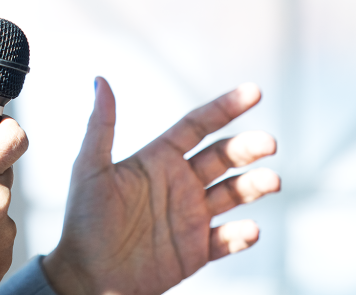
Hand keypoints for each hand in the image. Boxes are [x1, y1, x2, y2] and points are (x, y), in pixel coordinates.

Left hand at [42, 79, 279, 294]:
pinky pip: (227, 240)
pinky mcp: (196, 250)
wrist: (86, 276)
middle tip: (268, 143)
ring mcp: (191, 216)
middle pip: (223, 156)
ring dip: (254, 185)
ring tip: (272, 181)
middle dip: (247, 147)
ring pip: (233, 194)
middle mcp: (179, 182)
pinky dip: (242, 235)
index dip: (225, 108)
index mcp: (158, 159)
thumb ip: (101, 125)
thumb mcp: (90, 168)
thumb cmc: (83, 219)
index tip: (254, 92)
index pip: (198, 125)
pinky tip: (250, 229)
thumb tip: (100, 80)